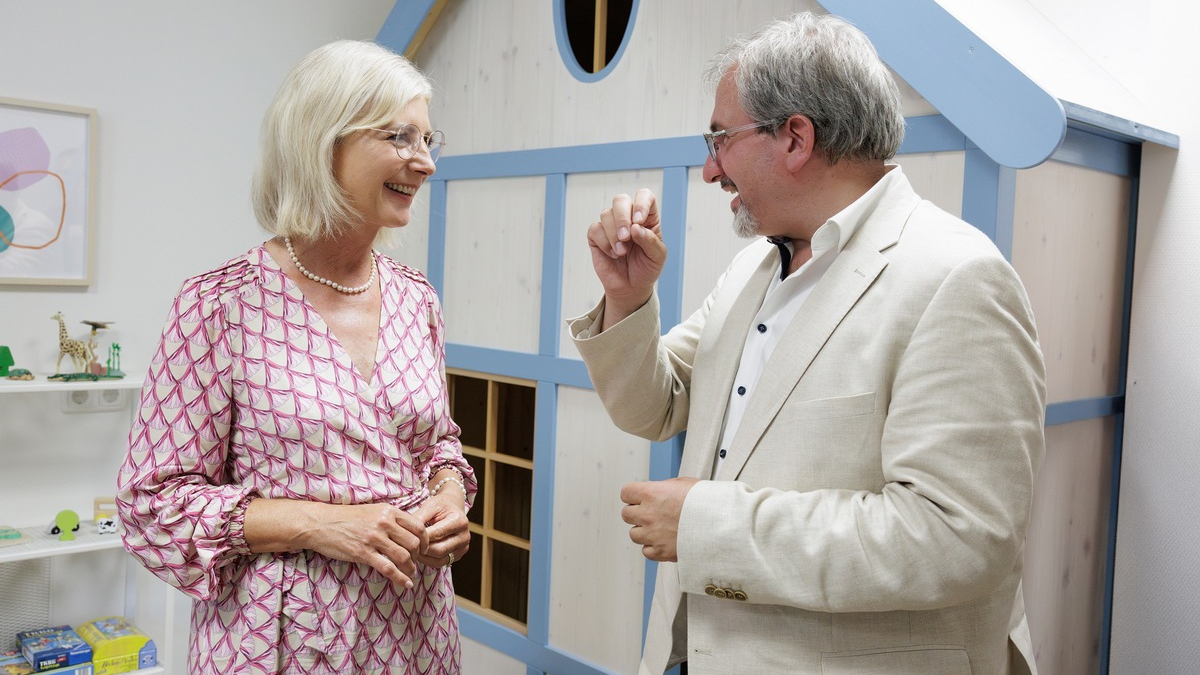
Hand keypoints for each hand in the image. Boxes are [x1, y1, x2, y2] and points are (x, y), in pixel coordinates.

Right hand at [295, 502, 428, 588]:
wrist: (320, 523)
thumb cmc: (346, 518)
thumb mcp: (372, 511)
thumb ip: (390, 519)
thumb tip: (409, 531)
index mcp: (388, 511)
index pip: (418, 526)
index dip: (425, 540)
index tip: (424, 549)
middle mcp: (384, 523)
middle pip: (414, 543)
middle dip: (419, 556)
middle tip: (416, 562)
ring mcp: (374, 538)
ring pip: (404, 556)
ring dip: (411, 568)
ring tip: (411, 573)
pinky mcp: (363, 553)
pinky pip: (388, 568)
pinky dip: (400, 578)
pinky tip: (406, 584)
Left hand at [413, 489, 469, 568]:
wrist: (453, 506)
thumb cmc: (441, 505)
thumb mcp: (429, 506)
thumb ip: (419, 518)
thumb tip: (406, 532)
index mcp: (459, 521)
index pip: (437, 534)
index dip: (420, 538)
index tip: (406, 539)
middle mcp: (465, 536)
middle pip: (439, 550)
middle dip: (421, 550)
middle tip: (406, 548)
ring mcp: (463, 547)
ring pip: (440, 560)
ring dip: (424, 558)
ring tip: (411, 551)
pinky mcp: (459, 555)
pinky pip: (441, 563)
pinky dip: (429, 561)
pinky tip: (420, 555)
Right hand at [587, 189, 667, 326]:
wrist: (631, 288)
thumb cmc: (646, 268)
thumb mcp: (657, 257)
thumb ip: (650, 241)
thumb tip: (636, 227)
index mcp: (647, 217)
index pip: (644, 196)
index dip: (641, 203)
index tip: (639, 221)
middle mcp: (628, 217)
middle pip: (620, 200)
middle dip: (622, 218)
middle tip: (626, 237)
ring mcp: (611, 225)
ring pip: (606, 214)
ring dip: (614, 235)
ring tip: (622, 252)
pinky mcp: (597, 236)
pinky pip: (595, 229)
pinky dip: (605, 242)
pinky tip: (613, 254)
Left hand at [620, 477, 698, 561]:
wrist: (720, 524)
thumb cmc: (706, 502)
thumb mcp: (684, 483)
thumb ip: (664, 487)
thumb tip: (657, 490)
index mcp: (651, 494)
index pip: (626, 493)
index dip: (633, 495)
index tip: (638, 498)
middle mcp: (647, 514)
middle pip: (626, 514)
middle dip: (637, 513)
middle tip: (650, 513)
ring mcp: (652, 534)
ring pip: (634, 534)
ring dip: (644, 531)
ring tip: (660, 528)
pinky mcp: (660, 551)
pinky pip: (646, 551)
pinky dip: (653, 547)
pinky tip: (664, 541)